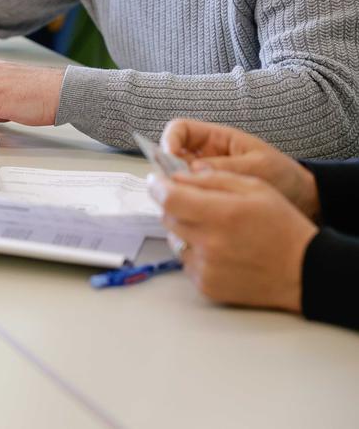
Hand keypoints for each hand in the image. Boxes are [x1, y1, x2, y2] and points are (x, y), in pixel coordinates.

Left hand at [150, 170, 317, 312]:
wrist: (304, 271)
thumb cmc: (282, 226)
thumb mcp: (255, 187)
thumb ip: (213, 179)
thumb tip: (178, 176)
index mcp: (222, 214)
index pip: (169, 198)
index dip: (158, 187)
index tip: (157, 181)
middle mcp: (210, 243)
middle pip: (168, 218)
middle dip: (175, 206)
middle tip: (195, 204)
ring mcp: (206, 267)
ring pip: (174, 240)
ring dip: (185, 230)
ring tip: (214, 229)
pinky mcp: (205, 285)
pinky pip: (186, 261)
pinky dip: (195, 252)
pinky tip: (219, 250)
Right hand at [161, 119, 320, 219]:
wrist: (301, 199)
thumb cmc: (283, 175)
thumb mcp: (257, 166)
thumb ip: (226, 166)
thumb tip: (193, 169)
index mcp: (216, 139)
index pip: (180, 129)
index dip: (170, 139)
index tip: (170, 157)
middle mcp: (205, 155)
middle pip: (171, 155)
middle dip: (168, 169)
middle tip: (175, 186)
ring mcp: (204, 176)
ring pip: (176, 177)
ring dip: (177, 188)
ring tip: (188, 201)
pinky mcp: (207, 195)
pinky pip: (188, 195)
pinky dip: (186, 202)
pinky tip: (194, 211)